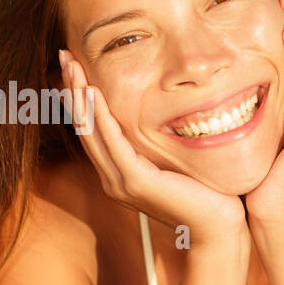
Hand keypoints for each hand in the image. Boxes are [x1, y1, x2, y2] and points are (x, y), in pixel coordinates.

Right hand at [59, 50, 248, 247]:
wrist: (219, 228)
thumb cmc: (206, 195)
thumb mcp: (176, 161)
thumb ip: (160, 144)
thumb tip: (164, 113)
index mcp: (119, 173)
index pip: (93, 129)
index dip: (81, 97)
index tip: (74, 66)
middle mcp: (113, 179)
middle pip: (84, 127)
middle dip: (73, 89)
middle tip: (64, 56)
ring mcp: (121, 183)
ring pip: (92, 132)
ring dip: (80, 96)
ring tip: (72, 66)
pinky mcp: (136, 183)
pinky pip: (113, 143)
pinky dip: (102, 117)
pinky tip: (94, 93)